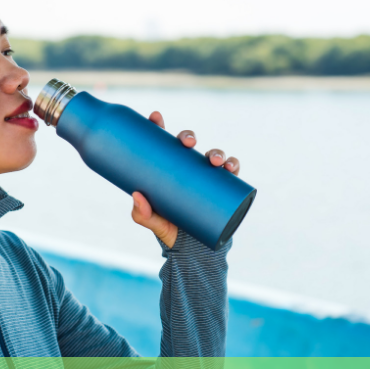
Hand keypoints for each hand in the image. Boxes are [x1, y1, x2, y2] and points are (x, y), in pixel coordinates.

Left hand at [131, 111, 240, 248]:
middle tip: (187, 142)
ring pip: (213, 156)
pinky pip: (231, 174)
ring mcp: (206, 178)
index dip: (159, 126)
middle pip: (188, 145)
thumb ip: (141, 213)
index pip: (163, 143)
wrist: (191, 251)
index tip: (156, 117)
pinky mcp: (222, 190)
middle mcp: (188, 169)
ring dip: (216, 152)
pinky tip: (231, 166)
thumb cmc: (168, 230)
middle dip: (189, 136)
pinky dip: (233, 166)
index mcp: (168, 169)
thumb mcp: (152, 222)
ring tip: (213, 160)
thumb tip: (137, 195)